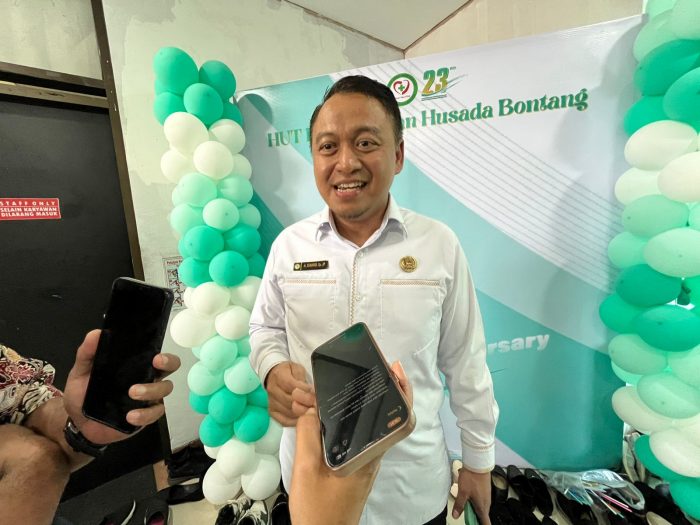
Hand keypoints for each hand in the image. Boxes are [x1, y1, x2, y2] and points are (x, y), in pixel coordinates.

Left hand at [62, 329, 180, 444]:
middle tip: (155, 365)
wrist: (78, 423)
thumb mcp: (80, 372)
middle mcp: (146, 379)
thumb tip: (96, 333)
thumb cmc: (83, 395)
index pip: (157, 356)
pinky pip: (154, 413)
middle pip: (169, 369)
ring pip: (163, 390)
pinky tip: (130, 416)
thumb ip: (87, 354)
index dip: (164, 355)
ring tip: (133, 393)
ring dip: (151, 390)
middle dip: (168, 365)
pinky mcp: (144, 416)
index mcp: (135, 367)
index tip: (155, 356)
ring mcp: (147, 399)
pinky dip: (145, 414)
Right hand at [265, 361, 311, 425]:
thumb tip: (311, 391)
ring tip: (311, 412)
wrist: (274, 375)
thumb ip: (303, 379)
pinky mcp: (272, 412)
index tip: (314, 394)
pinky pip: (284, 421)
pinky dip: (295, 421)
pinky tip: (302, 418)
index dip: (305, 392)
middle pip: (290, 401)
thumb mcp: (297, 369)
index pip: (292, 386)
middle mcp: (273, 390)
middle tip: (315, 405)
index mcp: (279, 376)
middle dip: (305, 404)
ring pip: (289, 412)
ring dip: (301, 414)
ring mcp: (271, 402)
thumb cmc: (288, 372)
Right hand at [289, 362, 410, 524]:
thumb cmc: (317, 509)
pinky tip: (332, 413)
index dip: (402, 394)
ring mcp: (365, 463)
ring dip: (360, 405)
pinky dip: (349, 420)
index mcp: (367, 456)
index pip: (398, 421)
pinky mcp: (356, 469)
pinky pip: (358, 437)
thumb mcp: (306, 470)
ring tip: (340, 386)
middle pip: (384, 418)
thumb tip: (312, 408)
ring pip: (369, 427)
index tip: (395, 371)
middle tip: (370, 367)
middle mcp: (372, 457)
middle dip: (379, 390)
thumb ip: (309, 436)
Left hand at [452, 468, 491, 524]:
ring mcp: (486, 496)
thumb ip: (459, 505)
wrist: (478, 463)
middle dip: (475, 518)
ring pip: (480, 507)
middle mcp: (486, 503)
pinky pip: (480, 500)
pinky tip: (466, 495)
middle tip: (468, 518)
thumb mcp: (462, 492)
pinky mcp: (485, 490)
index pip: (486, 523)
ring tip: (466, 507)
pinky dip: (474, 501)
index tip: (475, 524)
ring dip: (473, 509)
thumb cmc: (472, 477)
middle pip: (482, 516)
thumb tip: (455, 515)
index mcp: (482, 506)